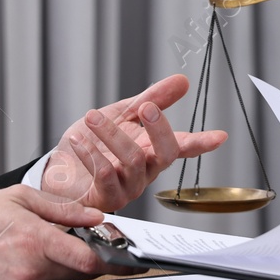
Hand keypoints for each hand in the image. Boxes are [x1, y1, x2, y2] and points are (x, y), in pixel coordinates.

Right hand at [0, 186, 115, 279]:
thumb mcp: (23, 199)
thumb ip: (65, 210)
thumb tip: (97, 217)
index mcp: (36, 242)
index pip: (89, 261)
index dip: (117, 262)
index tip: (136, 262)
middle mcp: (32, 272)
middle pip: (81, 272)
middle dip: (88, 257)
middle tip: (83, 241)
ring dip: (66, 266)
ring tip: (43, 246)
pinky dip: (48, 277)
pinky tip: (30, 260)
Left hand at [41, 74, 227, 211]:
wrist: (59, 170)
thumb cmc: (92, 143)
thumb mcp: (122, 114)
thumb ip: (152, 98)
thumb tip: (183, 81)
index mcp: (152, 150)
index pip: (183, 145)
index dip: (202, 142)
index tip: (220, 136)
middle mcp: (145, 170)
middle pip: (165, 153)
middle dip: (159, 128)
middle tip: (147, 107)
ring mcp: (128, 187)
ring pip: (132, 160)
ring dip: (112, 134)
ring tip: (93, 117)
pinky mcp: (106, 198)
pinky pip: (105, 175)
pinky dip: (92, 155)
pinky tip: (80, 141)